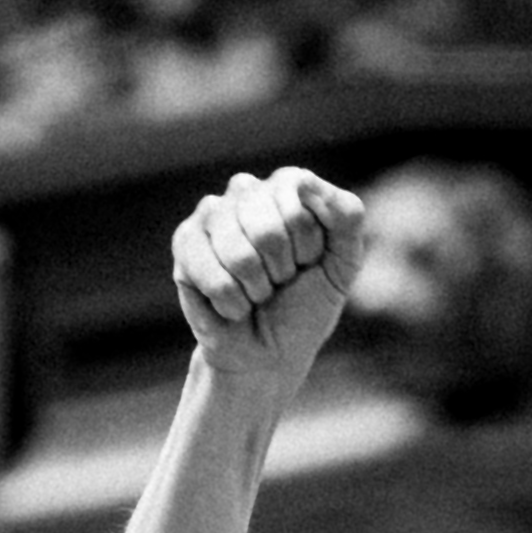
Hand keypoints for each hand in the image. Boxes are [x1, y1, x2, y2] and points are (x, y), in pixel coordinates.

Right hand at [171, 168, 365, 388]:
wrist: (269, 352)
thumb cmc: (306, 304)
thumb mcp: (343, 262)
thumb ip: (346, 216)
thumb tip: (303, 180)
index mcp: (288, 184)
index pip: (299, 209)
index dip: (308, 248)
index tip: (307, 262)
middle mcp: (246, 189)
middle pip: (268, 232)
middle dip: (281, 271)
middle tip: (279, 280)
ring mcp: (211, 214)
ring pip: (240, 256)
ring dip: (256, 290)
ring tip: (255, 291)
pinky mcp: (185, 242)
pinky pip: (212, 277)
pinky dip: (231, 304)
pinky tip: (231, 303)